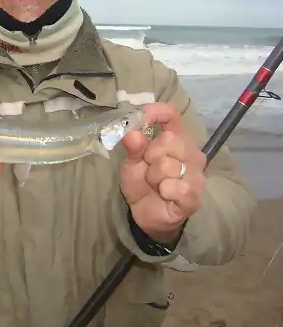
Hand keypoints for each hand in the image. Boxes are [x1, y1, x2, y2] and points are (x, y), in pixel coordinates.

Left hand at [119, 102, 207, 242]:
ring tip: (155, 184)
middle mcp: (191, 153)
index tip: (138, 121)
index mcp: (176, 138)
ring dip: (153, 177)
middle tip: (147, 167)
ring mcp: (196, 174)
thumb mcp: (131, 162)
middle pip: (170, 139)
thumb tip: (131, 132)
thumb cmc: (142, 182)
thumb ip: (132, 147)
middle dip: (150, 154)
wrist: (146, 214)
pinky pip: (178, 186)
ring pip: (169, 165)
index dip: (154, 112)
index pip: (171, 113)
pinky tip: (165, 195)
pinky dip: (165, 191)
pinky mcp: (195, 196)